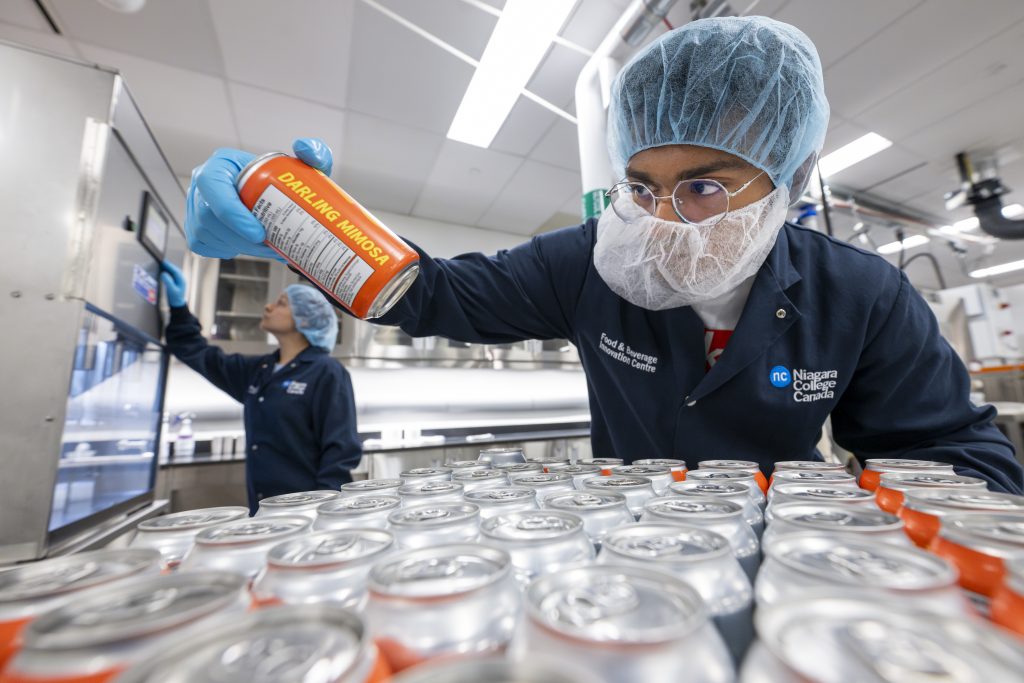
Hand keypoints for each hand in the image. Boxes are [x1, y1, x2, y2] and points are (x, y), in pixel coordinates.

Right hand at [160, 260, 187, 307]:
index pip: (175, 270)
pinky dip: (168, 272)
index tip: (164, 262)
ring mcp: (179, 281)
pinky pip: (172, 275)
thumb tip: (164, 274)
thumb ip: (168, 281)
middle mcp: (181, 279)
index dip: (169, 265)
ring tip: (162, 264)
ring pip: (174, 272)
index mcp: (182, 280)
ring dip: (168, 268)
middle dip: (169, 265)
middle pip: (175, 270)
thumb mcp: (171, 290)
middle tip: (162, 261)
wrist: (177, 304)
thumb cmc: (175, 298)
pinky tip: (164, 271)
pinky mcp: (176, 282)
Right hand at [184, 138, 334, 258]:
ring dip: (238, 247)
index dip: (232, 214)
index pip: (213, 187)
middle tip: (271, 247)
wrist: (272, 195)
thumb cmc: (281, 180)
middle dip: (240, 239)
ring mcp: (195, 207)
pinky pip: (205, 246)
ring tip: (266, 249)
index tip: (259, 232)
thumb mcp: (302, 166)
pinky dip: (228, 250)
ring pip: (208, 235)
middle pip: (209, 218)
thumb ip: (314, 152)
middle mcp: (202, 185)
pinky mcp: (196, 228)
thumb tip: (304, 148)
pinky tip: (249, 247)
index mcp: (220, 164)